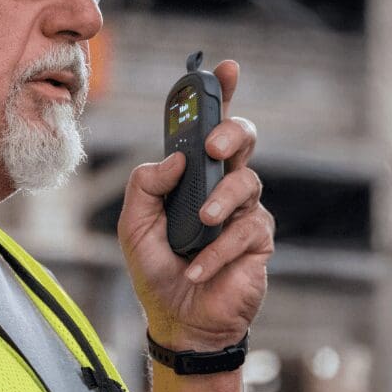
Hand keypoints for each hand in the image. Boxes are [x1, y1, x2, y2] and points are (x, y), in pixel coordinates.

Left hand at [118, 60, 273, 351]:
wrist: (179, 322)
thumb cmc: (157, 270)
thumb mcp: (134, 225)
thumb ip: (145, 185)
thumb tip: (176, 157)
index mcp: (194, 175)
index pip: (209, 126)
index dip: (220, 95)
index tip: (224, 69)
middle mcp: (224, 185)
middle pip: (243, 140)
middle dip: (232, 133)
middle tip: (213, 148)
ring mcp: (245, 211)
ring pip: (247, 182)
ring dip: (220, 201)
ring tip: (199, 224)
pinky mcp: (258, 241)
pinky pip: (247, 230)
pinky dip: (217, 250)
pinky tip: (196, 269)